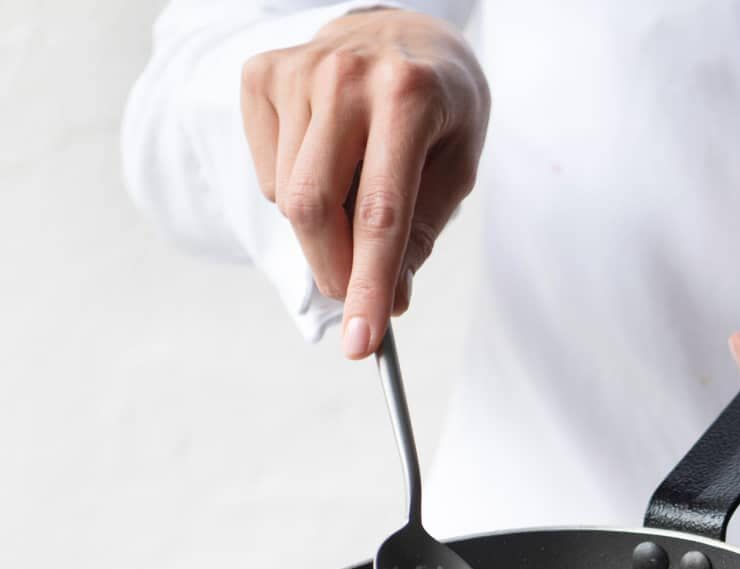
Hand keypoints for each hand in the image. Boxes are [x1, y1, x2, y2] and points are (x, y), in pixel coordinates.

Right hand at [241, 9, 488, 357]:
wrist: (405, 32)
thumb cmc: (438, 108)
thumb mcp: (456, 168)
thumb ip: (421, 233)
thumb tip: (388, 301)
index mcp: (406, 96)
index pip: (379, 215)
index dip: (368, 287)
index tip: (362, 343)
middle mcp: (345, 75)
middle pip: (313, 209)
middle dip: (335, 271)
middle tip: (358, 295)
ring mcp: (296, 70)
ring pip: (287, 198)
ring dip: (322, 230)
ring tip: (356, 192)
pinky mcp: (262, 75)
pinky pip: (268, 174)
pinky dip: (294, 191)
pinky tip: (328, 160)